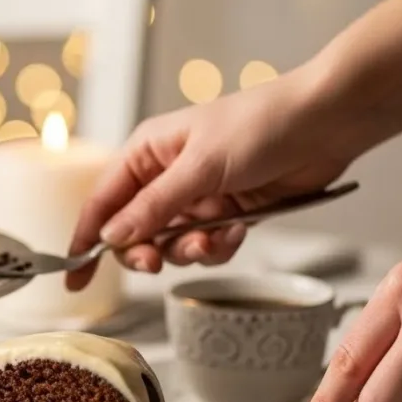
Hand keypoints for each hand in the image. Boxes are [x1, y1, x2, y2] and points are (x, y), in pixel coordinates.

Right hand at [66, 66, 356, 289]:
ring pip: (171, 245)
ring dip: (190, 250)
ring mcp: (197, 197)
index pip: (102, 203)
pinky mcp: (227, 213)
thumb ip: (154, 207)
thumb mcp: (200, 167)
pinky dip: (220, 246)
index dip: (86, 242)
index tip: (74, 278)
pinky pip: (207, 246)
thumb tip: (111, 238)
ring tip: (214, 238)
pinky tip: (239, 229)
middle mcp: (166, 176)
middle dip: (146, 251)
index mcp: (147, 154)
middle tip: (157, 262)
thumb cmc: (261, 125)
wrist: (328, 122)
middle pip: (133, 233)